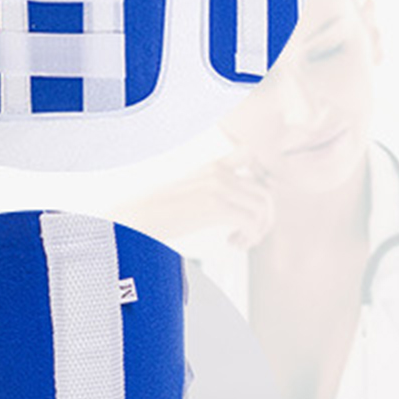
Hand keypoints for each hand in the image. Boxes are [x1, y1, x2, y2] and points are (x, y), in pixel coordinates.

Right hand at [122, 157, 275, 248]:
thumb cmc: (157, 213)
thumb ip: (212, 192)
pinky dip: (249, 238)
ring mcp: (218, 187)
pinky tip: (233, 244)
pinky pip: (252, 222)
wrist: (135, 218)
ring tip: (239, 242)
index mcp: (212, 167)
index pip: (249, 154)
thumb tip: (233, 208)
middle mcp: (219, 173)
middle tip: (248, 236)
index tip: (250, 206)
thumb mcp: (189, 195)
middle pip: (264, 192)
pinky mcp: (216, 206)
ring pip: (262, 208)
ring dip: (257, 231)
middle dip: (264, 219)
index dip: (258, 181)